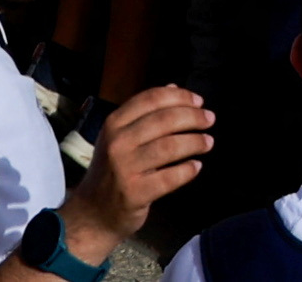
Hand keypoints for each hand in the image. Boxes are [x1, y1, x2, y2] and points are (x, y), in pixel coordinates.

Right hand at [69, 83, 211, 244]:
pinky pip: (169, 177)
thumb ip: (145, 113)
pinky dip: (187, 170)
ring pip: (169, 147)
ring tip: (208, 142)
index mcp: (114, 123)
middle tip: (210, 119)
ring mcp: (124, 168)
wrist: (92, 214)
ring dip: (195, 142)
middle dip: (193, 117)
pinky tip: (196, 167)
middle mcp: (117, 142)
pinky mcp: (134, 193)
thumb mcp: (119, 137)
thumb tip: (174, 87)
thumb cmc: (110, 171)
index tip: (199, 101)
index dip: (180, 97)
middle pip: (164, 120)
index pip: (151, 99)